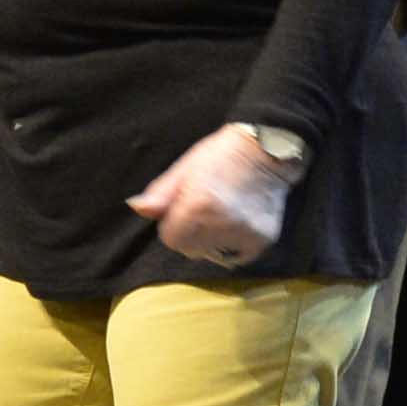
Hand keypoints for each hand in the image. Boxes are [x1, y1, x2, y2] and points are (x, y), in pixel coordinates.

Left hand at [128, 124, 292, 269]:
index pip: (171, 239)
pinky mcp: (261, 239)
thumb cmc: (222, 154)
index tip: (183, 210)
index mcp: (197, 205)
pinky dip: (234, 247)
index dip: (173, 225)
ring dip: (212, 241)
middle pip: (191, 250)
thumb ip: (161, 193)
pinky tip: (237, 226)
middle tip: (203, 213)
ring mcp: (243, 233)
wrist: (268, 148)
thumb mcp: (186, 167)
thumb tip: (137, 208)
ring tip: (221, 217)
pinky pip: (238, 257)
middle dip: (191, 236)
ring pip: (213, 254)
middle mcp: (220, 223)